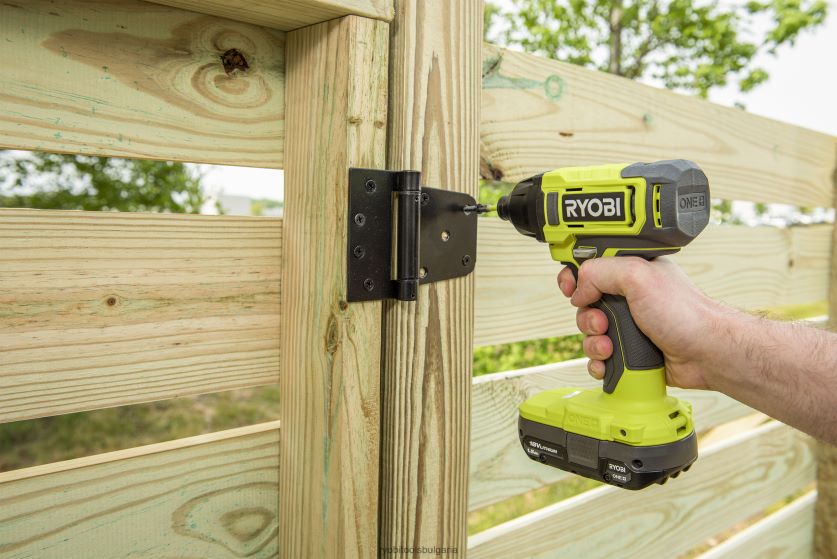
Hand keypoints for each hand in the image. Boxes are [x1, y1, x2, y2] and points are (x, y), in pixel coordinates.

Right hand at [557, 257, 721, 389]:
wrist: (707, 354)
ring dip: (593, 343)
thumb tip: (579, 289)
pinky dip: (599, 363)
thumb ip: (600, 272)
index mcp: (631, 272)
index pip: (591, 267)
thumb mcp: (638, 276)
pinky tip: (609, 363)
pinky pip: (600, 358)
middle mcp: (628, 298)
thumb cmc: (685, 314)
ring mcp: (629, 326)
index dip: (575, 277)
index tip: (571, 288)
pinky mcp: (629, 351)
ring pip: (590, 334)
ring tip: (611, 348)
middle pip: (585, 305)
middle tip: (603, 323)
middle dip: (587, 317)